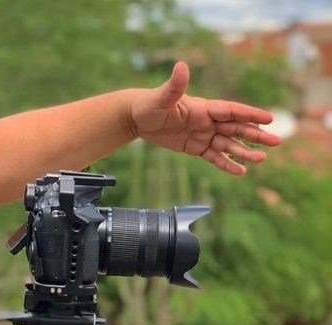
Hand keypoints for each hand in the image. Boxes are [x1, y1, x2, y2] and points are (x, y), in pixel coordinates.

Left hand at [130, 61, 281, 174]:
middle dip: (255, 134)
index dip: (250, 114)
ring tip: (261, 159)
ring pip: (228, 144)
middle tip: (276, 142)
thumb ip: (175, 85)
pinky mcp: (194, 147)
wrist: (136, 118)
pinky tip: (240, 171)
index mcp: (203, 108)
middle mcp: (207, 121)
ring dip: (244, 151)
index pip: (231, 111)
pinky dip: (226, 164)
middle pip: (236, 128)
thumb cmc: (149, 104)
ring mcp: (202, 134)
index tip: (269, 119)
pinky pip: (213, 157)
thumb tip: (181, 66)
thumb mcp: (162, 97)